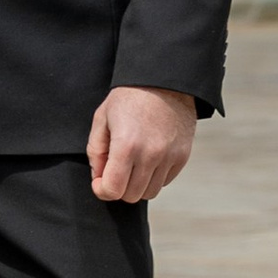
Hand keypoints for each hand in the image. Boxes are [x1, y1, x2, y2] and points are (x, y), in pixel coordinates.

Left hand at [87, 85, 196, 203]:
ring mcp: (169, 157)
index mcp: (126, 145)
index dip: (102, 189)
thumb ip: (95, 151)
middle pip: (131, 196)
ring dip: (137, 184)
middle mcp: (150, 155)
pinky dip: (154, 176)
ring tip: (132, 164)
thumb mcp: (102, 118)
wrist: (164, 81)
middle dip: (119, 187)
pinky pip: (165, 181)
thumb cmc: (129, 97)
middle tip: (116, 170)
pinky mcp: (182, 157)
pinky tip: (148, 158)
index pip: (112, 190)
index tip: (100, 180)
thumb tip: (98, 177)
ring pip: (149, 192)